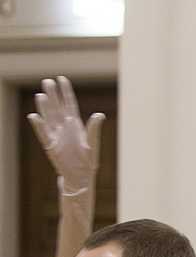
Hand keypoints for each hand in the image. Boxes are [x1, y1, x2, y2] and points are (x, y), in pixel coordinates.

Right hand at [27, 76, 104, 194]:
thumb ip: (94, 129)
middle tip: (47, 81)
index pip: (70, 105)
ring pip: (49, 117)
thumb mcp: (93, 145)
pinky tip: (33, 116)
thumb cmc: (88, 162)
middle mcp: (65, 128)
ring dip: (45, 107)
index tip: (61, 78)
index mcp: (77, 126)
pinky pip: (42, 133)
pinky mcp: (50, 146)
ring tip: (41, 94)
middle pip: (57, 108)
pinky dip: (39, 126)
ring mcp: (56, 136)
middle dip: (53, 95)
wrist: (79, 178)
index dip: (66, 92)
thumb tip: (99, 114)